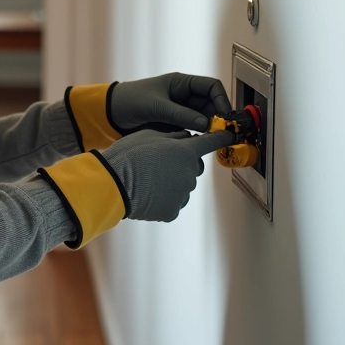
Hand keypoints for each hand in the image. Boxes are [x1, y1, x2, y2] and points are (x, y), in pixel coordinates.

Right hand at [98, 128, 235, 221]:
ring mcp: (183, 194)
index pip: (210, 143)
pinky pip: (173, 201)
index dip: (221, 138)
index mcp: (186, 152)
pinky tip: (149, 193)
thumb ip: (173, 135)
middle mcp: (190, 173)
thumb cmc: (130, 154)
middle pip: (194, 166)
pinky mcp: (172, 210)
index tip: (229, 135)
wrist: (114, 183)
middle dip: (184, 162)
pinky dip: (165, 197)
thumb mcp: (150, 134)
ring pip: (183, 184)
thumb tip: (186, 137)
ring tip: (150, 179)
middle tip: (162, 162)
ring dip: (173, 180)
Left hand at [108, 72, 232, 134]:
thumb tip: (205, 123)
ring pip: (205, 119)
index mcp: (182, 83)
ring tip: (213, 139)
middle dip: (218, 117)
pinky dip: (200, 136)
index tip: (225, 115)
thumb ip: (180, 114)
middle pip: (211, 105)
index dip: (221, 99)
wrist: (112, 114)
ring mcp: (181, 111)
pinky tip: (200, 143)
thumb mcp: (156, 106)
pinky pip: (194, 129)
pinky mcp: (176, 125)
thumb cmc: (131, 100)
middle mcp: (185, 96)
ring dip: (210, 128)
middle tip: (222, 132)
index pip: (211, 86)